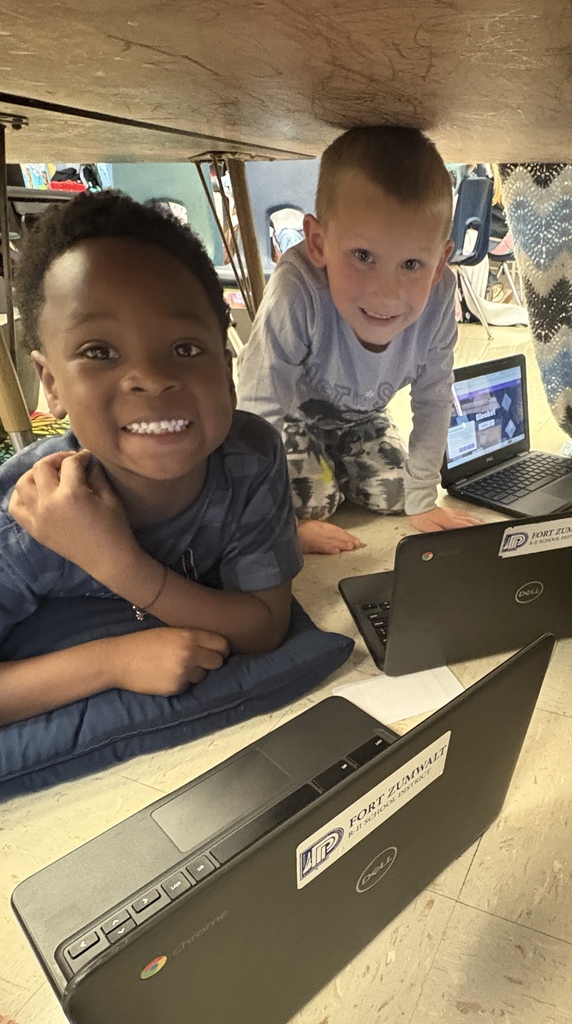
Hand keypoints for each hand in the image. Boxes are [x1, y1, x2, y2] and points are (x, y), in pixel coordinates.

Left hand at [8, 450, 135, 574]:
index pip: (70, 463)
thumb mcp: (109, 496)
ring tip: (49, 476)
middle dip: (57, 459)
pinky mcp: (34, 529)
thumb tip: (87, 460)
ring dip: (35, 474)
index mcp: (71, 494)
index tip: (87, 458)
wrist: (108, 559)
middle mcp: (49, 503)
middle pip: (42, 467)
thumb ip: (95, 474)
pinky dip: (20, 496)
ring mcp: (38, 517)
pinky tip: (34, 493)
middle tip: (69, 463)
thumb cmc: (114, 527)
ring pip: (23, 484)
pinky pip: (15, 507)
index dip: (81, 456)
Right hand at [114, 628, 229, 691]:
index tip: (219, 651)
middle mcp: (190, 654)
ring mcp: (183, 673)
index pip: (221, 644)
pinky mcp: (175, 688)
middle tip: (200, 660)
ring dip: (195, 673)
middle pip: (218, 662)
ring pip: (203, 675)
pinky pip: (187, 685)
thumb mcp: (170, 632)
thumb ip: (192, 637)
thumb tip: (214, 646)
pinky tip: (166, 675)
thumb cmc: (144, 642)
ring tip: (177, 667)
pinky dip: (181, 682)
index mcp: (189, 636)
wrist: (120, 660)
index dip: (222, 649)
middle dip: (211, 662)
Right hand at [297, 519, 361, 554]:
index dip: (344, 534)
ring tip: (351, 547)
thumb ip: (318, 533)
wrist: (281, 531)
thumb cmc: (292, 532)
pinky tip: (336, 551)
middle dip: (346, 539)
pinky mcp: (308, 544)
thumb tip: (331, 541)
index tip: (353, 539)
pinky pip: (320, 546)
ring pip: (330, 540)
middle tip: (357, 544)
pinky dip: (329, 548)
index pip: (334, 530)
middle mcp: (316, 529)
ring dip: (341, 543)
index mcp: (316, 525)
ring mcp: (313, 536)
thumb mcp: (306, 528)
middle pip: (334, 534)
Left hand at [409, 506, 482, 532]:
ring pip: (468, 517)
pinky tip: (472, 518)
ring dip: (477, 521)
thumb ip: (439, 534)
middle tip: (489, 529)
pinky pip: (463, 513)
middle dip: (480, 525)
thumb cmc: (421, 517)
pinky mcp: (449, 510)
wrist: (418, 504)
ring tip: (485, 525)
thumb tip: (447, 540)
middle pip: (470, 521)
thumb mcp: (428, 529)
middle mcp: (452, 516)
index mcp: (449, 521)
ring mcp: (452, 512)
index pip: (466, 526)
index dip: (476, 529)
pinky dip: (470, 517)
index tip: (484, 532)